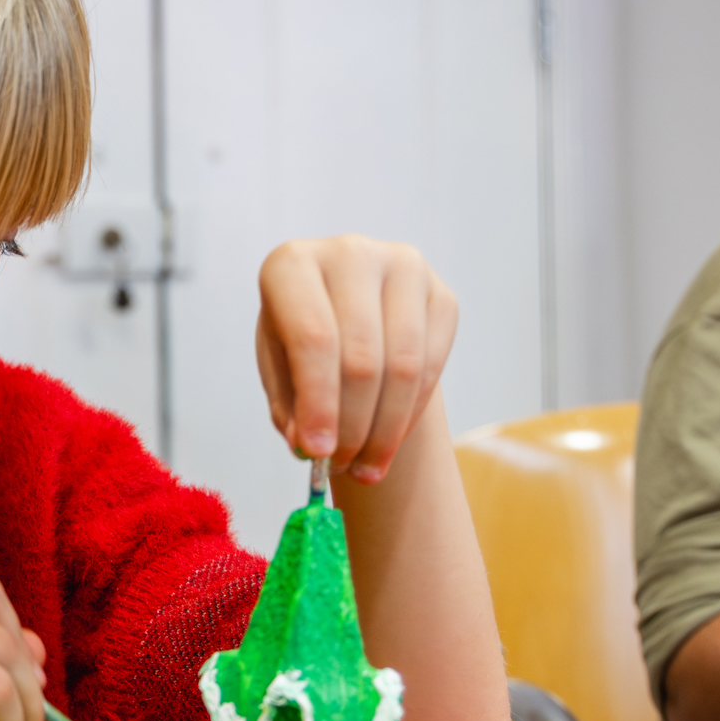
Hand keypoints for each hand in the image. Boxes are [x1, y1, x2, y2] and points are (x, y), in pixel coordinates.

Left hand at [255, 236, 456, 482]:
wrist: (349, 311)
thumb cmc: (300, 339)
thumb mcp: (278, 366)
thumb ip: (289, 406)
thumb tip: (307, 447)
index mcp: (292, 264)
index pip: (313, 338)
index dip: (318, 401)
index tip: (316, 454)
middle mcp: (349, 254)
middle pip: (362, 358)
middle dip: (351, 426)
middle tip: (340, 467)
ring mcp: (402, 267)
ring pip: (404, 367)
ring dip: (384, 430)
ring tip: (363, 466)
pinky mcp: (441, 293)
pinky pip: (432, 367)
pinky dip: (408, 415)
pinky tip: (387, 440)